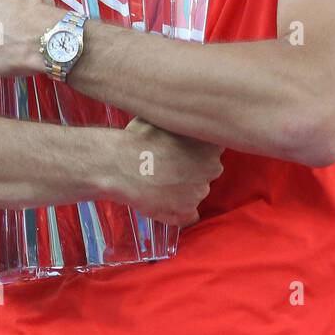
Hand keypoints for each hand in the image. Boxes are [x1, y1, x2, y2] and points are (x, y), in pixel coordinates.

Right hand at [107, 118, 224, 226]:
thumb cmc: (139, 138)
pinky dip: (179, 211)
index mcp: (210, 144)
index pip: (214, 148)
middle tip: (169, 164)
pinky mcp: (186, 212)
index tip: (183, 149)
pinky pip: (189, 215)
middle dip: (193, 168)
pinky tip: (161, 199)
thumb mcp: (166, 120)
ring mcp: (200, 192)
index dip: (198, 149)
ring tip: (159, 181)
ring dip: (183, 188)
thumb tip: (187, 124)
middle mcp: (212, 168)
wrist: (120, 165)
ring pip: (196, 191)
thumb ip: (184, 124)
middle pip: (208, 169)